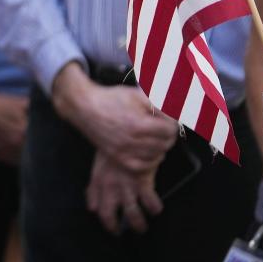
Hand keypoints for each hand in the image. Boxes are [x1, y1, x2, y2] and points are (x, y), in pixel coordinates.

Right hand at [53, 65, 176, 172]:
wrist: (84, 107)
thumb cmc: (111, 98)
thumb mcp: (136, 95)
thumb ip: (159, 104)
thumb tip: (177, 112)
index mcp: (138, 124)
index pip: (170, 130)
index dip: (173, 122)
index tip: (169, 118)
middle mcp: (131, 140)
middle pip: (165, 143)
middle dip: (169, 134)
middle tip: (165, 127)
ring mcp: (123, 151)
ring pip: (156, 155)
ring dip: (162, 146)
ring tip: (158, 137)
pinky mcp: (117, 157)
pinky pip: (142, 167)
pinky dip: (151, 161)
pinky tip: (152, 152)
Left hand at [85, 151, 161, 233]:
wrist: (126, 134)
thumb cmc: (113, 150)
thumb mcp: (98, 168)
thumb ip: (94, 188)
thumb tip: (92, 208)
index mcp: (98, 182)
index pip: (96, 207)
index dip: (102, 219)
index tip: (111, 226)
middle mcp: (109, 187)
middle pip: (108, 216)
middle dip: (116, 228)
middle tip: (123, 231)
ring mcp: (125, 186)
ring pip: (132, 215)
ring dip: (138, 224)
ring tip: (142, 228)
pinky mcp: (142, 182)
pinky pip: (150, 202)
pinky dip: (155, 208)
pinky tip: (156, 209)